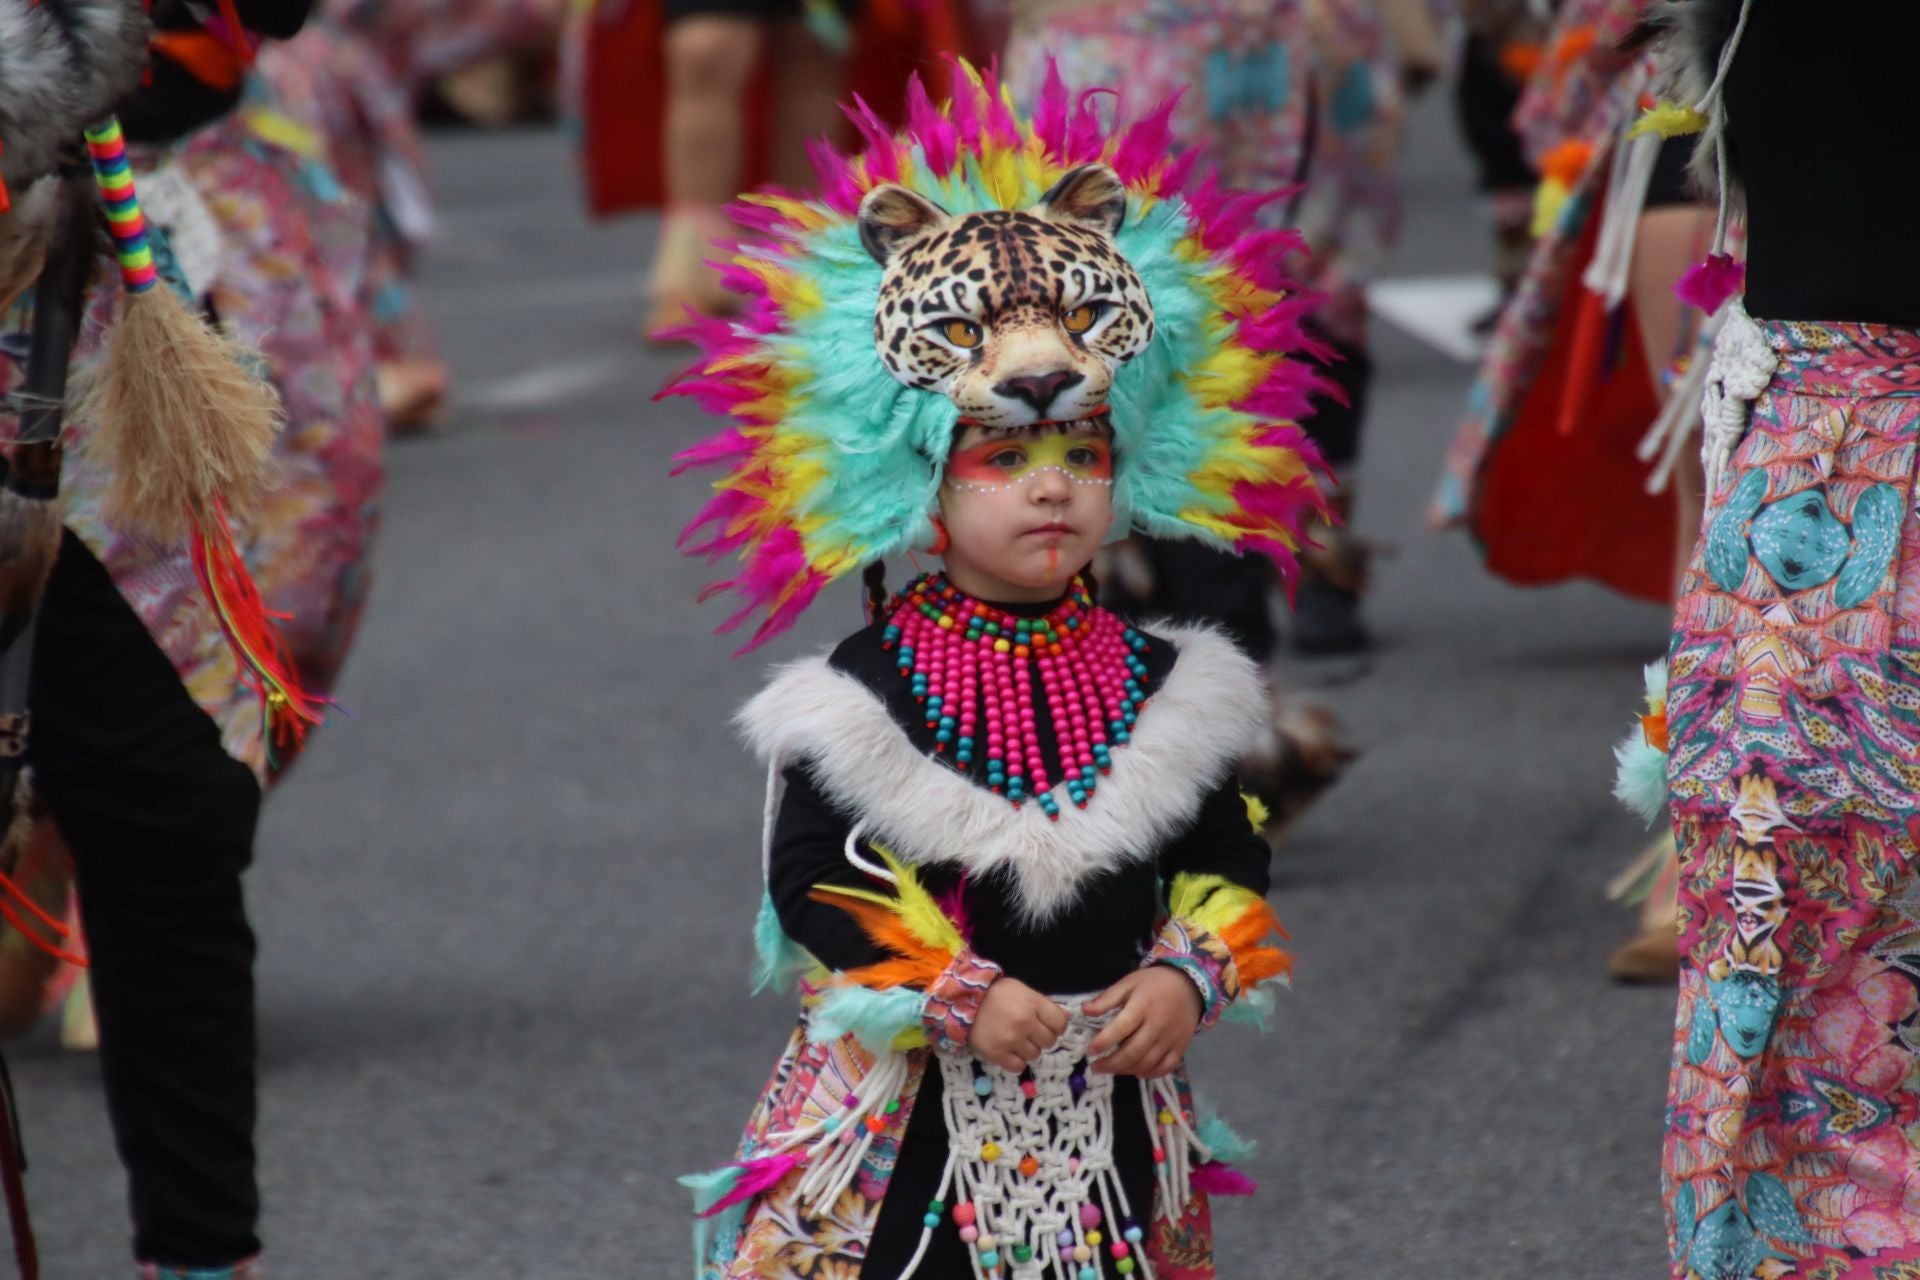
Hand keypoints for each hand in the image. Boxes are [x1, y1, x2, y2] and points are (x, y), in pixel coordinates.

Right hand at [969, 977, 1068, 1072]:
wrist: (963, 1001)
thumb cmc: (997, 994)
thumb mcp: (1023, 991)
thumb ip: (1043, 1005)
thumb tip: (1065, 1019)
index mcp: (1033, 1004)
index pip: (1060, 1024)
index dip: (1056, 1026)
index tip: (1047, 1025)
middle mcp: (1024, 1023)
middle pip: (1049, 1042)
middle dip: (1041, 1038)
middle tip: (1029, 1032)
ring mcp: (1011, 1040)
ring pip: (1035, 1055)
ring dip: (1028, 1049)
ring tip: (1015, 1039)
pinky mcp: (997, 1054)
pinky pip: (1018, 1067)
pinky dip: (1015, 1060)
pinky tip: (1008, 1050)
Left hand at [1084, 966, 1201, 1078]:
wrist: (1189, 985)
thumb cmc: (1154, 983)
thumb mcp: (1129, 983)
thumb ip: (1107, 998)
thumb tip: (1084, 1011)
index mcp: (1143, 1006)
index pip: (1121, 1028)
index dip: (1103, 1042)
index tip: (1090, 1050)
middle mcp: (1157, 1025)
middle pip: (1133, 1052)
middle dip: (1111, 1064)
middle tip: (1095, 1067)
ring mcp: (1171, 1039)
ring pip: (1147, 1063)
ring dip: (1126, 1070)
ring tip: (1111, 1069)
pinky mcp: (1181, 1047)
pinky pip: (1164, 1068)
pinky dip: (1149, 1074)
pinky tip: (1136, 1071)